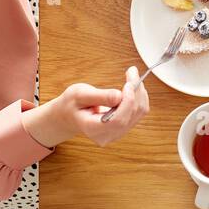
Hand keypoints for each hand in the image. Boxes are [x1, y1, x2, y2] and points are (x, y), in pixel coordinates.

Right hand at [24, 67, 149, 147]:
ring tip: (132, 77)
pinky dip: (138, 98)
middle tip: (132, 72)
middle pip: (130, 115)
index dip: (128, 102)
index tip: (128, 84)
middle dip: (135, 92)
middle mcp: (107, 136)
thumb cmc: (72, 104)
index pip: (117, 121)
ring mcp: (116, 134)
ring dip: (139, 93)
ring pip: (138, 114)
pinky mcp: (123, 128)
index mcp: (92, 129)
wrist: (70, 115)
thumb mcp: (79, 94)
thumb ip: (99, 96)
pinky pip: (138, 113)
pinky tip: (132, 87)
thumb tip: (119, 95)